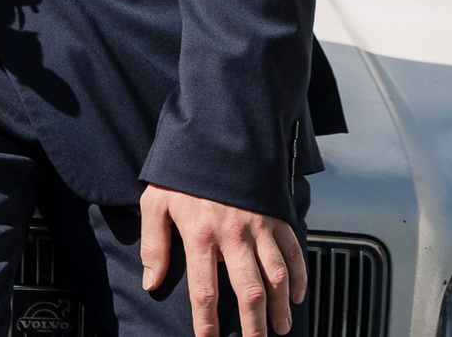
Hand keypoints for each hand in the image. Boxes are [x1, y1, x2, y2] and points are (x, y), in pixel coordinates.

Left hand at [140, 184, 306, 336]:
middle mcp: (233, 235)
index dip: (207, 322)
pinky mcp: (277, 216)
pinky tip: (297, 296)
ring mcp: (259, 226)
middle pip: (248, 291)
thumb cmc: (182, 171)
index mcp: (200, 234)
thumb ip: (153, 244)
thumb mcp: (155, 202)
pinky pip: (293, 252)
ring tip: (280, 329)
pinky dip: (300, 277)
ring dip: (280, 307)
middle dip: (253, 326)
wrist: (216, 134)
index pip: (204, 291)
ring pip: (276, 276)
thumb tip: (151, 282)